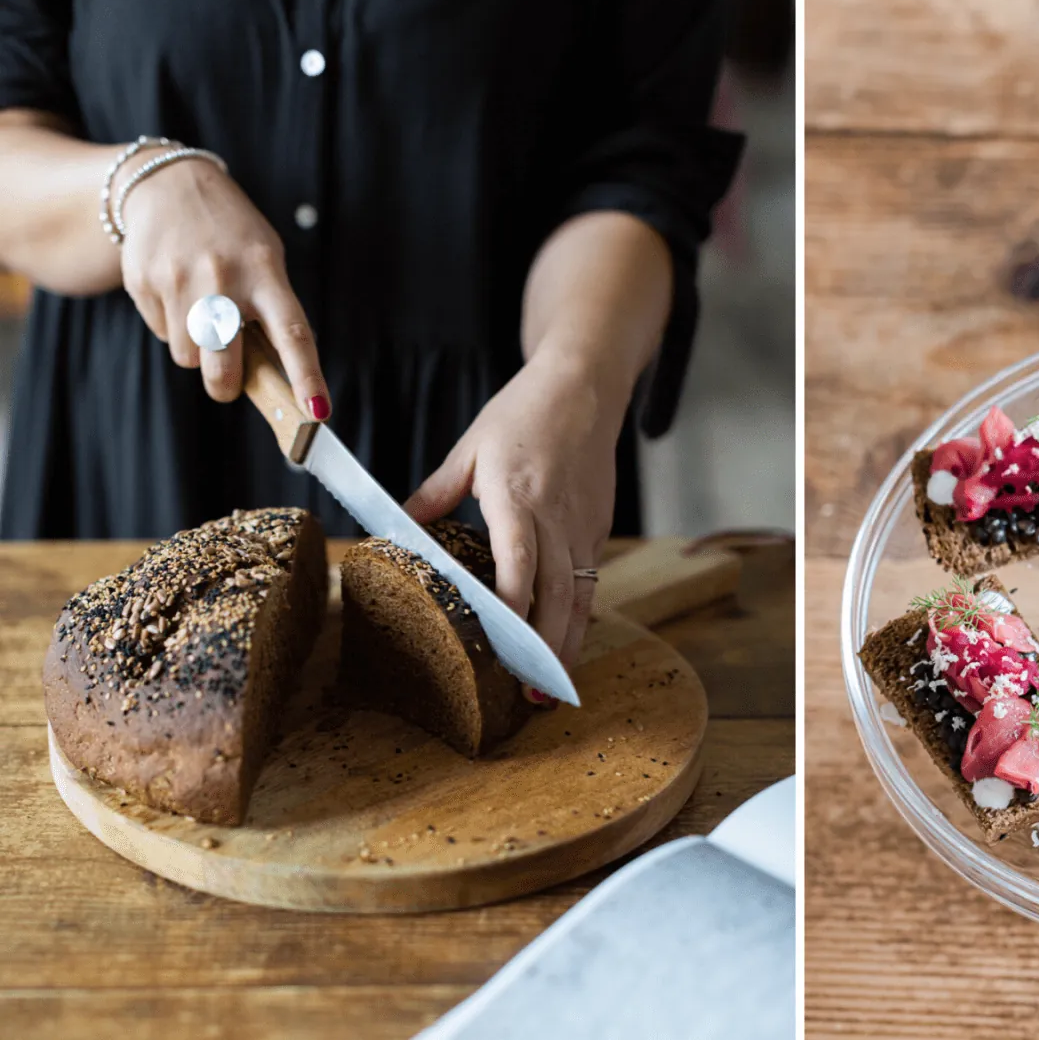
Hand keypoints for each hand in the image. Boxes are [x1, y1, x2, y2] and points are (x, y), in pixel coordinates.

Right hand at [118, 154, 328, 417]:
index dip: (307, 377)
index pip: (293, 334)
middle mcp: (222, 279)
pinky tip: (176, 293)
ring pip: (188, 357)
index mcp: (266, 273)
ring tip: (202, 314)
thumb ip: (272, 310)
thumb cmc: (231, 234)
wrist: (167, 184)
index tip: (318, 411)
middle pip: (222, 366)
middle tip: (228, 384)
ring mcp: (178, 281)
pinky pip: (162, 333)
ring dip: (197, 351)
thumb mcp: (266, 259)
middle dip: (225, 387)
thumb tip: (277, 375)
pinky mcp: (143, 282)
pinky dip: (172, 326)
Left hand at [404, 353, 628, 665]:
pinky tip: (564, 644)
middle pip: (559, 592)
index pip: (520, 561)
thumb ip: (435, 494)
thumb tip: (399, 529)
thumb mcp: (470, 449)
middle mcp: (557, 517)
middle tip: (533, 692)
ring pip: (582, 594)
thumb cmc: (523, 413)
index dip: (514, 606)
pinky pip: (590, 579)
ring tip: (552, 686)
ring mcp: (584, 524)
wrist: (584, 388)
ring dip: (569, 642)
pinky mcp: (598, 527)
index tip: (503, 644)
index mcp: (518, 495)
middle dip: (547, 646)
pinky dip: (579, 615)